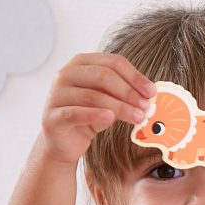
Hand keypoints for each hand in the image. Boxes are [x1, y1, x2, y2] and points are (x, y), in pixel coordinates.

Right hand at [39, 52, 156, 165]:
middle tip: (146, 107)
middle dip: (129, 92)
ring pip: (93, 96)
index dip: (135, 77)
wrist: (64, 142)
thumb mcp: (109, 101)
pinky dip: (96, 115)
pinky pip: (76, 113)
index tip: (152, 92)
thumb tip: (150, 95)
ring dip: (120, 107)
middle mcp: (66, 74)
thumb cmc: (89, 117)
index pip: (113, 62)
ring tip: (138, 118)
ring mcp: (57, 94)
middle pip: (103, 76)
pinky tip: (111, 119)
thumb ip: (124, 93)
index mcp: (81, 63)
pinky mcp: (52, 116)